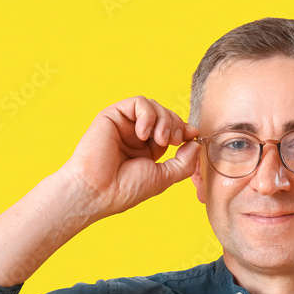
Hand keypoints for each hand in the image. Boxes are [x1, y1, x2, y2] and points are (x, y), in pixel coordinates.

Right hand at [57, 96, 199, 218]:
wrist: (97, 191)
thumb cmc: (125, 188)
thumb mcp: (163, 177)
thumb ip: (184, 162)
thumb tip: (196, 143)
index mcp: (148, 149)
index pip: (172, 130)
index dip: (185, 129)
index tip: (193, 135)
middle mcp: (137, 135)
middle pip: (166, 115)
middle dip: (176, 125)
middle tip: (175, 141)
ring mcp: (125, 125)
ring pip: (154, 106)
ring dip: (164, 120)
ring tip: (160, 140)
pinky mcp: (113, 115)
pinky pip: (138, 103)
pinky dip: (147, 115)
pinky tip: (143, 134)